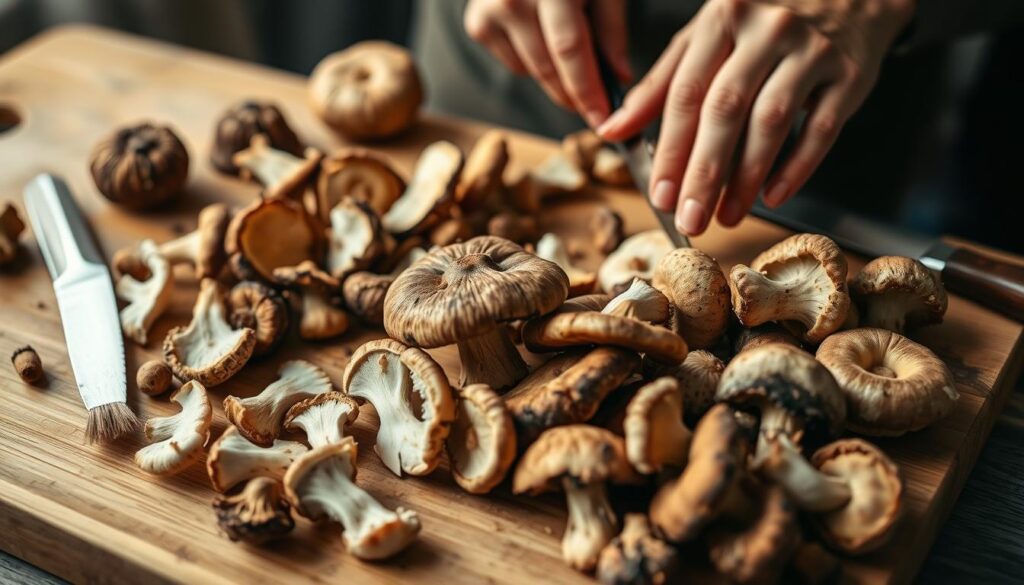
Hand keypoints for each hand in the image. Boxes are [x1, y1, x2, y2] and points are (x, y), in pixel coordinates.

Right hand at [464, 0, 631, 127]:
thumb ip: (611, 29)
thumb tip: (619, 77)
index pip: (569, 49)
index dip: (587, 90)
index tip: (602, 119)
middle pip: (547, 68)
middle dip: (574, 96)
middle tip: (596, 108)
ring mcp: (490, 11)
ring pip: (531, 71)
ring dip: (557, 78)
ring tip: (573, 57)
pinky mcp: (477, 24)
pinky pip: (515, 63)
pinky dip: (533, 61)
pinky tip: (541, 36)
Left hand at [598, 0, 914, 235]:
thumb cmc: (765, 20)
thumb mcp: (707, 36)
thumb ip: (661, 84)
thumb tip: (612, 129)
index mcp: (722, 18)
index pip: (687, 92)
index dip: (671, 149)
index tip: (660, 195)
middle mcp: (767, 30)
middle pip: (726, 110)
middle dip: (703, 172)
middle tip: (690, 219)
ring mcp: (811, 50)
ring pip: (771, 122)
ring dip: (745, 178)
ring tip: (727, 215)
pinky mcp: (850, 74)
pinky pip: (822, 129)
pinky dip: (797, 168)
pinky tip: (773, 195)